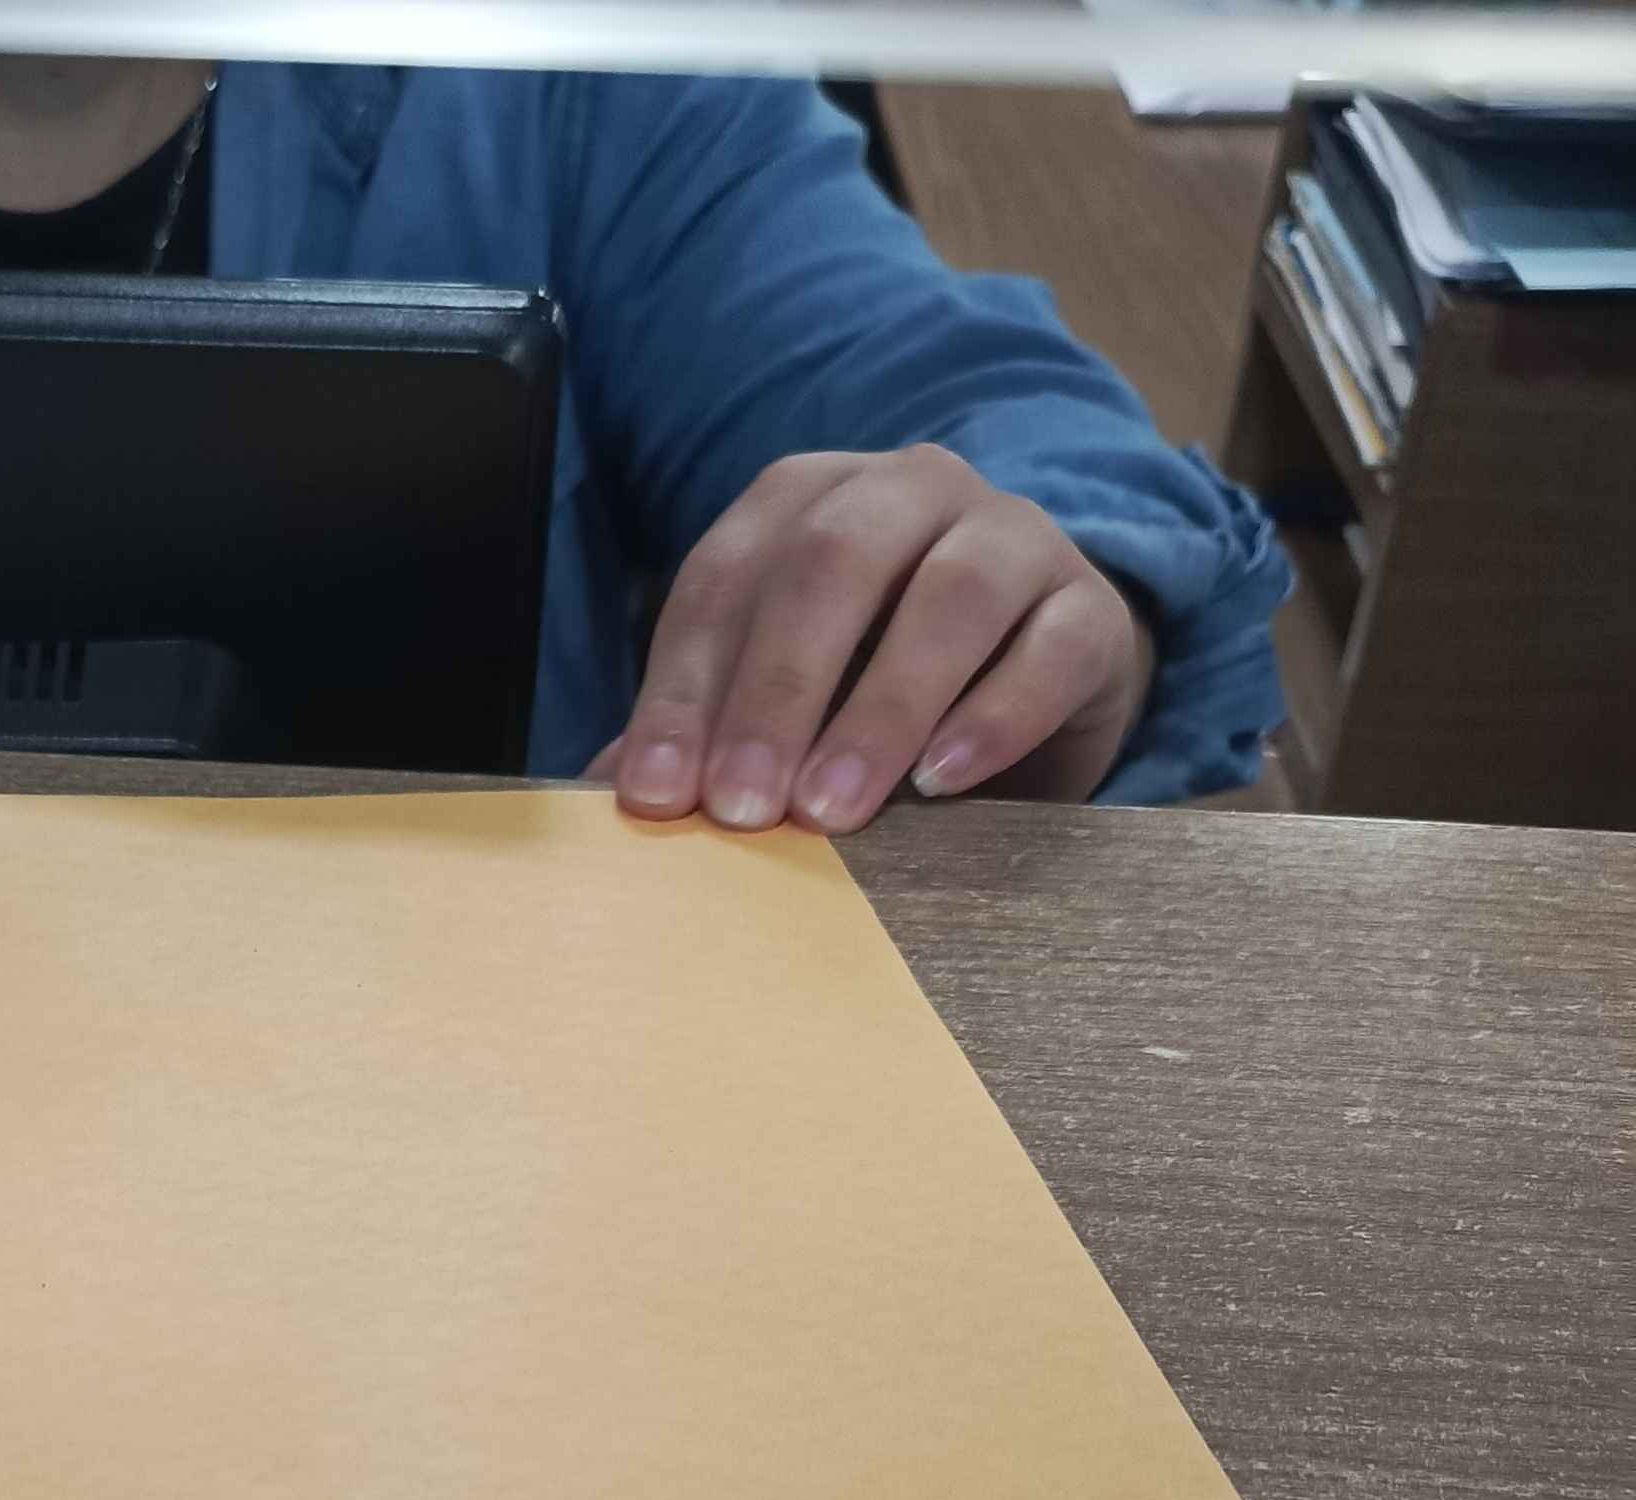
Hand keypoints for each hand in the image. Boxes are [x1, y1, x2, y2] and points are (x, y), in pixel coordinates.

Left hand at [594, 447, 1157, 834]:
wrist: (1032, 685)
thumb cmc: (875, 690)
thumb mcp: (782, 701)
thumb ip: (703, 731)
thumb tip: (608, 802)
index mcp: (809, 501)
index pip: (727, 577)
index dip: (683, 689)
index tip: (656, 796)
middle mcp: (910, 491)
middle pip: (831, 564)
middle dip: (775, 693)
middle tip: (742, 809)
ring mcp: (1011, 536)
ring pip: (950, 594)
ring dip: (882, 708)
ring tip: (833, 808)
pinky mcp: (1089, 605)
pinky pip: (1049, 647)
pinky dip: (996, 716)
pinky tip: (942, 782)